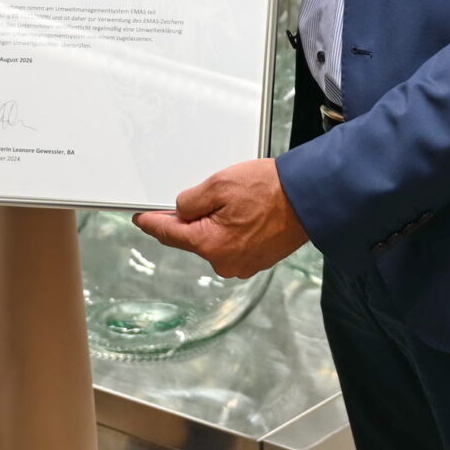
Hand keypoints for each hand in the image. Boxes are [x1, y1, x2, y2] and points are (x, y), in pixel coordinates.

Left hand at [133, 158, 308, 277]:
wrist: (309, 198)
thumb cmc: (270, 190)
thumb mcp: (219, 184)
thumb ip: (190, 201)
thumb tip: (180, 211)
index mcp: (210, 245)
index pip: (169, 234)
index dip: (151, 222)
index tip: (140, 217)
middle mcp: (224, 262)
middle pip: (191, 239)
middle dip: (190, 218)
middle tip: (202, 194)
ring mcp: (241, 265)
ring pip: (212, 241)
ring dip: (213, 224)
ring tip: (233, 200)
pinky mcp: (255, 261)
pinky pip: (231, 244)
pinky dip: (230, 230)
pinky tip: (243, 213)